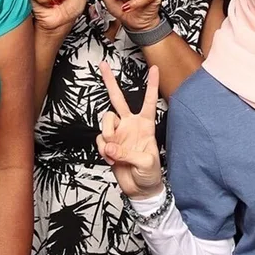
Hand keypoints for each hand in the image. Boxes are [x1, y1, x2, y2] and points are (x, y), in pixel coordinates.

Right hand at [96, 61, 163, 198]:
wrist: (140, 189)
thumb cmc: (150, 174)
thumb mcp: (146, 163)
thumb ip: (128, 153)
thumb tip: (110, 146)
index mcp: (146, 125)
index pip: (149, 101)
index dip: (151, 85)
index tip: (154, 68)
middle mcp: (130, 125)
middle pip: (118, 99)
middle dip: (110, 81)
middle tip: (103, 65)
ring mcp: (118, 133)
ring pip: (106, 120)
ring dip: (107, 134)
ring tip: (114, 150)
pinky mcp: (108, 144)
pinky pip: (100, 140)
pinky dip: (103, 150)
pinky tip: (112, 159)